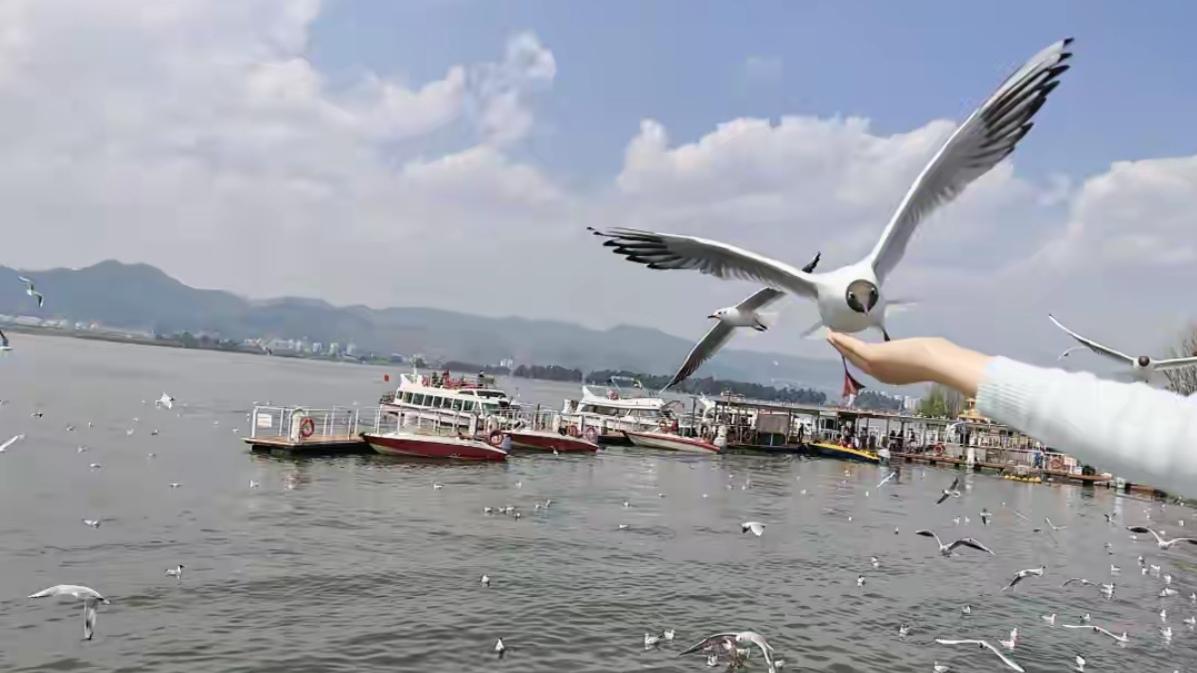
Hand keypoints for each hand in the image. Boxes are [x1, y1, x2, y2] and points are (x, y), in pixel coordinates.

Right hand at [826, 332, 990, 396]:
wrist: (940, 362)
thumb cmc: (939, 358)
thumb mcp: (924, 354)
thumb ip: (916, 352)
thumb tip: (924, 347)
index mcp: (893, 375)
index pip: (871, 365)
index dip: (859, 357)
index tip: (851, 350)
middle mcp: (881, 375)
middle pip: (857, 362)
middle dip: (845, 352)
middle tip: (834, 341)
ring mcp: (876, 367)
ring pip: (852, 355)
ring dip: (840, 345)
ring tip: (831, 336)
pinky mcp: (873, 356)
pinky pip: (852, 347)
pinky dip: (841, 340)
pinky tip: (833, 334)